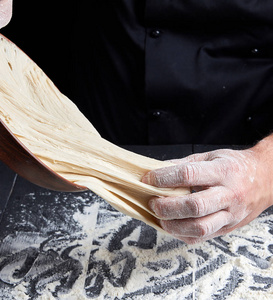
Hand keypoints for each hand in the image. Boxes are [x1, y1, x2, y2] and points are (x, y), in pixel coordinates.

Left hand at [142, 137, 272, 243]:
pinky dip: (183, 234)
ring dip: (174, 225)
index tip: (148, 180)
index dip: (163, 178)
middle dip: (167, 207)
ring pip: (200, 228)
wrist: (266, 179)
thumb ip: (185, 164)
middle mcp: (229, 195)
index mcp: (223, 172)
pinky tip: (173, 226)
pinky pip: (203, 237)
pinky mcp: (228, 228)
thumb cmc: (235, 166)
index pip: (188, 175)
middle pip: (194, 206)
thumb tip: (157, 170)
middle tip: (153, 203)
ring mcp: (231, 214)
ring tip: (161, 217)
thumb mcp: (211, 156)